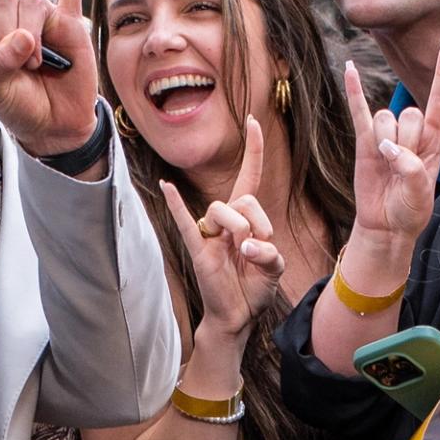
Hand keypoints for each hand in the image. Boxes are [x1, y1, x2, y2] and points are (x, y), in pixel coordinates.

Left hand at [0, 0, 101, 158]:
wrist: (54, 126)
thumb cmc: (20, 106)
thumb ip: (1, 62)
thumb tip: (25, 38)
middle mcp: (15, 17)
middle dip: (9, 27)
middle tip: (21, 62)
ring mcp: (44, 18)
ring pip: (34, 4)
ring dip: (35, 36)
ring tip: (40, 64)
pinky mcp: (71, 24)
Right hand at [159, 117, 286, 341]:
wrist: (238, 317)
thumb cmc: (254, 289)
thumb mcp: (274, 268)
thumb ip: (269, 253)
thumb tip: (247, 244)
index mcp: (246, 220)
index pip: (249, 177)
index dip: (253, 151)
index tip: (253, 121)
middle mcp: (226, 222)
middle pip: (242, 197)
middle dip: (258, 218)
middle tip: (261, 242)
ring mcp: (210, 235)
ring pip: (222, 209)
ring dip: (241, 226)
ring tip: (244, 250)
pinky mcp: (198, 251)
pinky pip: (185, 222)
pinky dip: (175, 205)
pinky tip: (166, 187)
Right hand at [343, 37, 439, 245]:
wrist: (386, 226)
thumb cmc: (410, 212)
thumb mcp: (420, 196)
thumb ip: (410, 170)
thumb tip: (387, 148)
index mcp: (434, 141)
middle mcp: (412, 133)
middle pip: (409, 113)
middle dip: (405, 140)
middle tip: (401, 169)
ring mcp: (386, 135)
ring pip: (384, 118)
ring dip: (384, 142)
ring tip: (386, 167)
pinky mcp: (364, 142)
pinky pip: (358, 112)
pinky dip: (353, 91)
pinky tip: (350, 68)